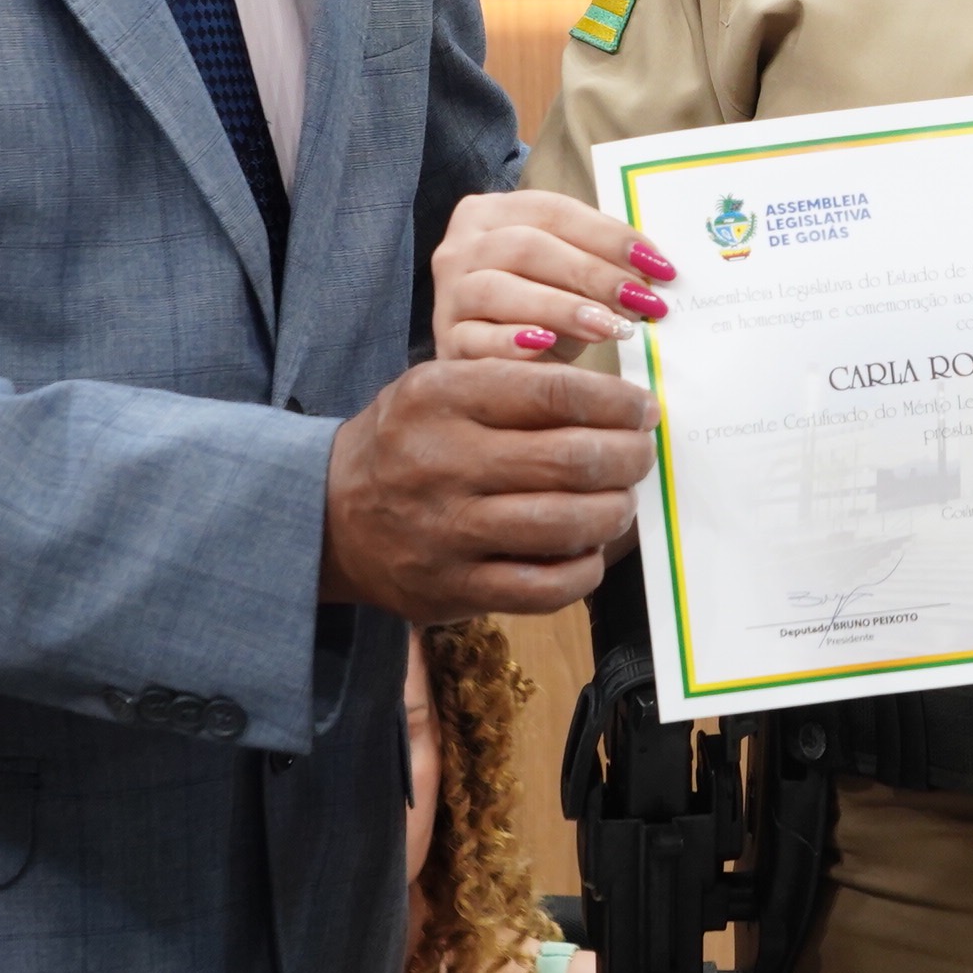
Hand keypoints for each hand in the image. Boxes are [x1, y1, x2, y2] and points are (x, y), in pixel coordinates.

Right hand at [318, 359, 656, 624]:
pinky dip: (585, 569)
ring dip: (615, 511)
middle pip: (571, 459)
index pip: (555, 393)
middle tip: (641, 455)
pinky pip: (545, 588)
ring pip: (566, 524)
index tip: (643, 410)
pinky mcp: (452, 591)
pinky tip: (589, 550)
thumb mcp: (440, 385)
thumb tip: (616, 398)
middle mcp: (442, 463)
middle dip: (628, 456)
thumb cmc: (406, 441)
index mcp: (442, 398)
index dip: (616, 403)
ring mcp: (446, 533)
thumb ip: (515, 381)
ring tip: (621, 501)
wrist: (329, 514)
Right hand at [431, 188, 676, 359]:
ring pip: (499, 290)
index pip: (554, 212)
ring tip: (610, 327)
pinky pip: (475, 339)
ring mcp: (448, 294)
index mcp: (490, 212)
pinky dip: (512, 342)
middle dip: (592, 273)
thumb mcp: (564, 272)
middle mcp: (460, 247)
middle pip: (528, 248)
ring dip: (561, 307)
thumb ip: (596, 260)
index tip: (657, 264)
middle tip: (641, 301)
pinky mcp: (444, 341)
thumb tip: (655, 272)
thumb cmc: (538, 303)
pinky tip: (548, 346)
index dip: (609, 236)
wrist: (488, 355)